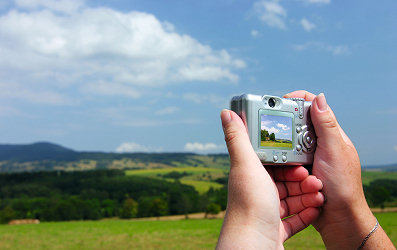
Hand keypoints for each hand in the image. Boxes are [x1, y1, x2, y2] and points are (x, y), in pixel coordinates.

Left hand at [216, 110, 323, 248]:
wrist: (253, 247)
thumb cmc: (249, 205)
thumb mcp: (245, 165)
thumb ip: (238, 138)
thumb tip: (226, 112)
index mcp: (249, 176)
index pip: (271, 163)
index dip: (289, 162)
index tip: (302, 162)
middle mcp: (255, 193)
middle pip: (285, 181)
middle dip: (303, 180)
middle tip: (316, 181)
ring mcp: (265, 212)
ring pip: (291, 199)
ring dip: (308, 196)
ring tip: (321, 195)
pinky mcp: (274, 230)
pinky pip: (294, 219)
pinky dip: (306, 213)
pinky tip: (317, 209)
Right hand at [284, 91, 393, 248]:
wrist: (339, 218)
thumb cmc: (342, 185)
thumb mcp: (333, 151)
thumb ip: (326, 125)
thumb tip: (319, 98)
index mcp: (331, 135)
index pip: (314, 108)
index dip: (298, 100)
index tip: (280, 102)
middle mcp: (321, 144)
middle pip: (298, 124)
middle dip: (287, 128)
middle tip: (277, 133)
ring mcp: (312, 158)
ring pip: (290, 144)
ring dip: (285, 149)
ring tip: (285, 158)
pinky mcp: (303, 171)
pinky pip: (288, 161)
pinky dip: (284, 163)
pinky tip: (283, 168)